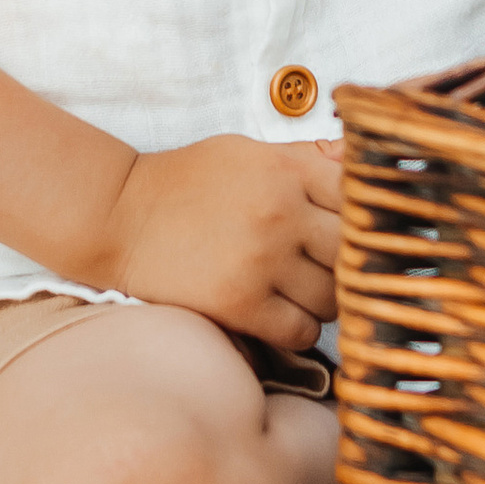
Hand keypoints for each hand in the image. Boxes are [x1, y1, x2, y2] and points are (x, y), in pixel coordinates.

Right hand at [97, 134, 341, 350]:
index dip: (362, 217)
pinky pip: (301, 331)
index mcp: (286, 170)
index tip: (353, 229)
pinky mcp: (240, 305)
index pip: (359, 198)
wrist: (122, 217)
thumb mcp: (248, 152)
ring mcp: (261, 261)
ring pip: (333, 297)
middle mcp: (280, 213)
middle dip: (347, 262)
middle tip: (327, 265)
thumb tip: (363, 164)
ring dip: (323, 299)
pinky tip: (280, 312)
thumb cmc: (189, 182)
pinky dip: (298, 328)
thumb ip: (307, 159)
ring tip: (300, 290)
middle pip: (353, 251)